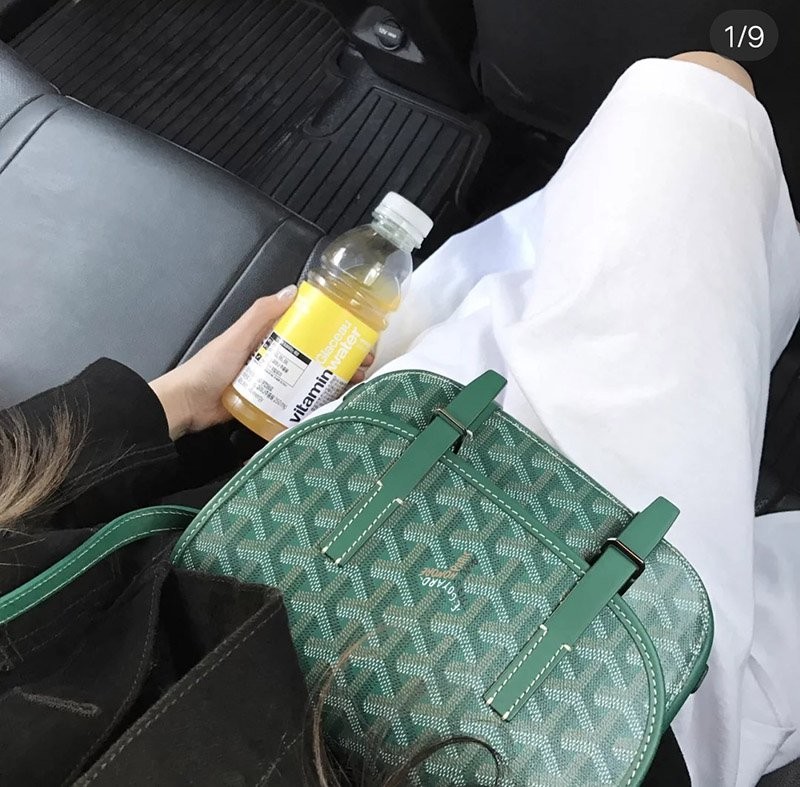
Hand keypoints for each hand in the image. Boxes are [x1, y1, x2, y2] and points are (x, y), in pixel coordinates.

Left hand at [150, 286, 373, 439]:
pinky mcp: (272, 405)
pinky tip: (336, 404)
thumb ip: (261, 315)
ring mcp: (275, 384)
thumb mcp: (236, 336)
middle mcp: (276, 358)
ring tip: (356, 382)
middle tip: (363, 364)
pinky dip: (318, 402)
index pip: (308, 329)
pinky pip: (300, 401)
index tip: (357, 334)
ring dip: (337, 379)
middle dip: (343, 357)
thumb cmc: (210, 368)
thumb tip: (294, 290)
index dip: (334, 330)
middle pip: (317, 355)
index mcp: (269, 337)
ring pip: (314, 379)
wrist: (187, 406)